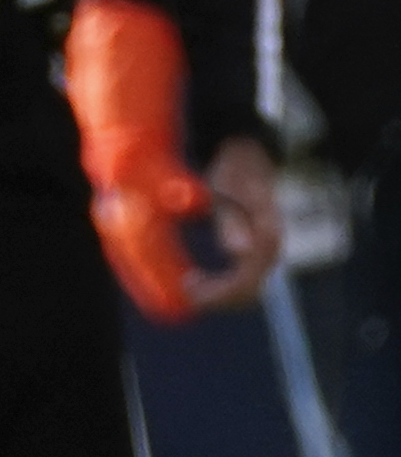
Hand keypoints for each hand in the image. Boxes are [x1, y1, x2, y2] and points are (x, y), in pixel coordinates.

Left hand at [187, 136, 283, 315]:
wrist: (246, 157)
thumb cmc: (232, 173)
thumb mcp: (224, 192)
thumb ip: (232, 221)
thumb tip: (241, 252)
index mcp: (266, 233)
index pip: (247, 281)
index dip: (219, 294)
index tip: (189, 290)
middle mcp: (270, 246)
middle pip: (249, 291)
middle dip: (216, 299)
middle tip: (186, 291)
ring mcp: (266, 250)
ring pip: (248, 289)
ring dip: (218, 295)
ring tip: (189, 284)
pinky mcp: (259, 251)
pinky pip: (244, 280)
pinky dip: (221, 286)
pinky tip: (198, 279)